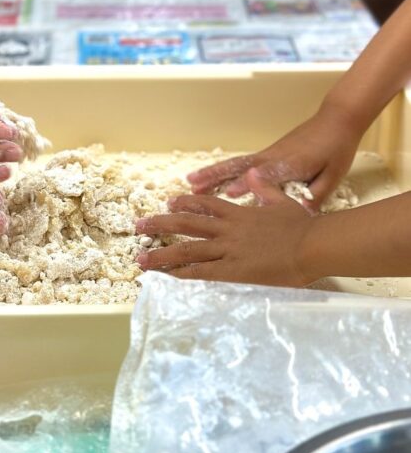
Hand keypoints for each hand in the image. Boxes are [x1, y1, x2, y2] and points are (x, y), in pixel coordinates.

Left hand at [136, 169, 317, 285]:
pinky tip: (165, 278)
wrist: (313, 244)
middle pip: (186, 224)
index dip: (184, 202)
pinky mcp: (233, 271)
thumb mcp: (282, 201)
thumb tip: (254, 173)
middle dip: (160, 224)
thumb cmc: (303, 226)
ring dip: (161, 254)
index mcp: (238, 213)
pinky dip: (181, 275)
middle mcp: (227, 230)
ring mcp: (227, 250)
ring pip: (187, 250)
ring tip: (141, 259)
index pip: (204, 204)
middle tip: (139, 227)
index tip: (168, 202)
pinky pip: (200, 273)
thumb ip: (264, 188)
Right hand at [186, 104, 362, 211]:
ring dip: (212, 173)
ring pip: (234, 165)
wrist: (335, 120)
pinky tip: (213, 181)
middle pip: (239, 167)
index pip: (265, 175)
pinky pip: (240, 164)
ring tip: (191, 183)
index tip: (228, 193)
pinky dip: (223, 171)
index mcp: (290, 164)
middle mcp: (272, 158)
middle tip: (192, 186)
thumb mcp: (332, 176)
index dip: (248, 184)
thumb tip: (299, 216)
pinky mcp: (266, 154)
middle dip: (215, 176)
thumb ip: (314, 195)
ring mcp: (266, 155)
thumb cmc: (336, 149)